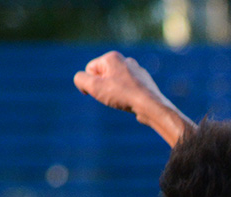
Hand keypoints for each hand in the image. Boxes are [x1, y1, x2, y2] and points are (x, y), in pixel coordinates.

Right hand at [74, 51, 192, 145]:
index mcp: (112, 57)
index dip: (90, 84)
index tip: (100, 92)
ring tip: (122, 100)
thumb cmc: (122, 95)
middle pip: (103, 76)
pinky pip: (127, 89)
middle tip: (112, 97)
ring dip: (114, 93)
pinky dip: (126, 96)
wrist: (150, 105)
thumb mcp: (94, 87)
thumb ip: (80, 79)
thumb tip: (81, 79)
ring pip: (115, 83)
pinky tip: (131, 101)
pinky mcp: (144, 82)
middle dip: (103, 87)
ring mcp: (136, 70)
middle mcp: (125, 60)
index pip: (90, 70)